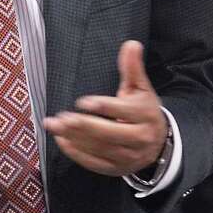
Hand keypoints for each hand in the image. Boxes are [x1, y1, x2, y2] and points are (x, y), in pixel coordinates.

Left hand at [43, 40, 166, 176]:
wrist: (158, 145)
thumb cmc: (144, 111)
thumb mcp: (142, 89)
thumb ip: (133, 68)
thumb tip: (131, 44)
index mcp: (145, 115)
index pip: (123, 111)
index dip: (103, 107)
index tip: (83, 102)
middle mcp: (138, 137)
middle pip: (108, 134)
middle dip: (83, 126)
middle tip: (61, 118)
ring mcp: (127, 156)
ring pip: (98, 148)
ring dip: (73, 138)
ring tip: (54, 126)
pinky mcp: (116, 168)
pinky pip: (94, 162)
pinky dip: (76, 153)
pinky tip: (62, 141)